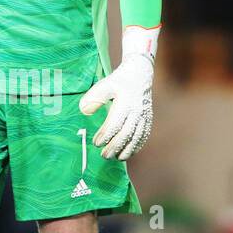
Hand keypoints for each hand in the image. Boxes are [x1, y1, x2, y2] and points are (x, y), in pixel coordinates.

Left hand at [79, 26, 158, 160]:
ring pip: (136, 138)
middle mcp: (136, 111)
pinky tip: (128, 153)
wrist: (140, 74)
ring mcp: (144, 116)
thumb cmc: (119, 81)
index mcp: (125, 103)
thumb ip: (93, 98)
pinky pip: (143, 136)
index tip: (96, 143)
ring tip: (116, 158)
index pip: (115, 124)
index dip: (105, 135)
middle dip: (114, 147)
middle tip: (104, 155)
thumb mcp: (104, 85)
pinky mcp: (148, 119)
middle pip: (126, 134)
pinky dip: (136, 147)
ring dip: (126, 150)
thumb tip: (84, 111)